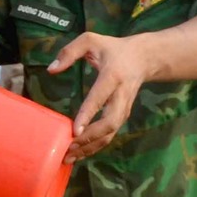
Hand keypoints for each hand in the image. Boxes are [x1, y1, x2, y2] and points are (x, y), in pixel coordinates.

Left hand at [47, 32, 155, 161]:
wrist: (145, 58)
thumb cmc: (113, 48)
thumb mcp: (91, 40)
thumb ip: (70, 52)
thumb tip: (51, 70)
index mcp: (113, 76)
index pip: (100, 97)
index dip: (88, 114)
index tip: (74, 130)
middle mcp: (121, 95)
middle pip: (109, 122)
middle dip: (90, 138)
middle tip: (69, 147)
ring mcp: (124, 108)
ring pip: (111, 133)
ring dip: (91, 147)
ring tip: (70, 156)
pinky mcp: (123, 116)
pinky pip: (110, 135)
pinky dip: (96, 146)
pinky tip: (80, 153)